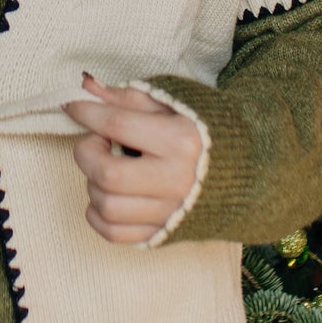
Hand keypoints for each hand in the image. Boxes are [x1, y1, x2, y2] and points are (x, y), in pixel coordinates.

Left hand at [63, 74, 203, 244]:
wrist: (246, 172)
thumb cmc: (205, 132)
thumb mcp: (173, 105)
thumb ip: (128, 98)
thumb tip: (87, 88)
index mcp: (182, 141)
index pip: (117, 124)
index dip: (87, 113)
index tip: (75, 107)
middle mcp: (177, 181)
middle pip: (107, 173)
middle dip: (86, 152)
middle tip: (96, 141)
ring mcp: (170, 212)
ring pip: (106, 206)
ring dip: (92, 183)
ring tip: (106, 167)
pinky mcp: (163, 234)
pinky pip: (113, 233)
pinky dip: (97, 214)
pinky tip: (106, 194)